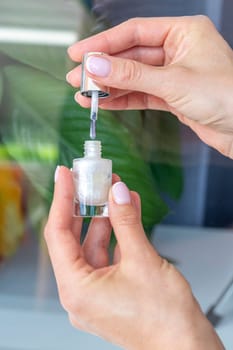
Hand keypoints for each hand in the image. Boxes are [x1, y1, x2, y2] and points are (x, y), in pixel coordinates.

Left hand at [44, 166, 223, 349]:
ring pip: (94, 246)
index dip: (62, 200)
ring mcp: (95, 293)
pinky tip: (127, 213)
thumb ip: (126, 221)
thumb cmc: (165, 319)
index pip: (58, 234)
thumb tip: (117, 193)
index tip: (64, 176)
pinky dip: (116, 234)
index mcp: (76, 289)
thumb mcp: (143, 259)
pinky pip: (108, 256)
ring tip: (115, 192)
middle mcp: (80, 293)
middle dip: (85, 206)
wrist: (187, 347)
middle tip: (90, 181)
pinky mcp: (111, 291)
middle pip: (74, 239)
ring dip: (106, 218)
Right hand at [67, 15, 232, 158]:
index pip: (135, 32)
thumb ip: (133, 75)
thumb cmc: (227, 96)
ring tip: (86, 94)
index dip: (104, 42)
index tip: (80, 52)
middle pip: (131, 56)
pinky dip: (124, 99)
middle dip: (104, 68)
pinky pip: (142, 94)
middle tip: (78, 77)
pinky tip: (106, 103)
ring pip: (135, 77)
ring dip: (110, 86)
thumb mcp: (173, 82)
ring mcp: (174, 75)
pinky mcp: (173, 96)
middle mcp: (178, 51)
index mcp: (183, 33)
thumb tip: (98, 66)